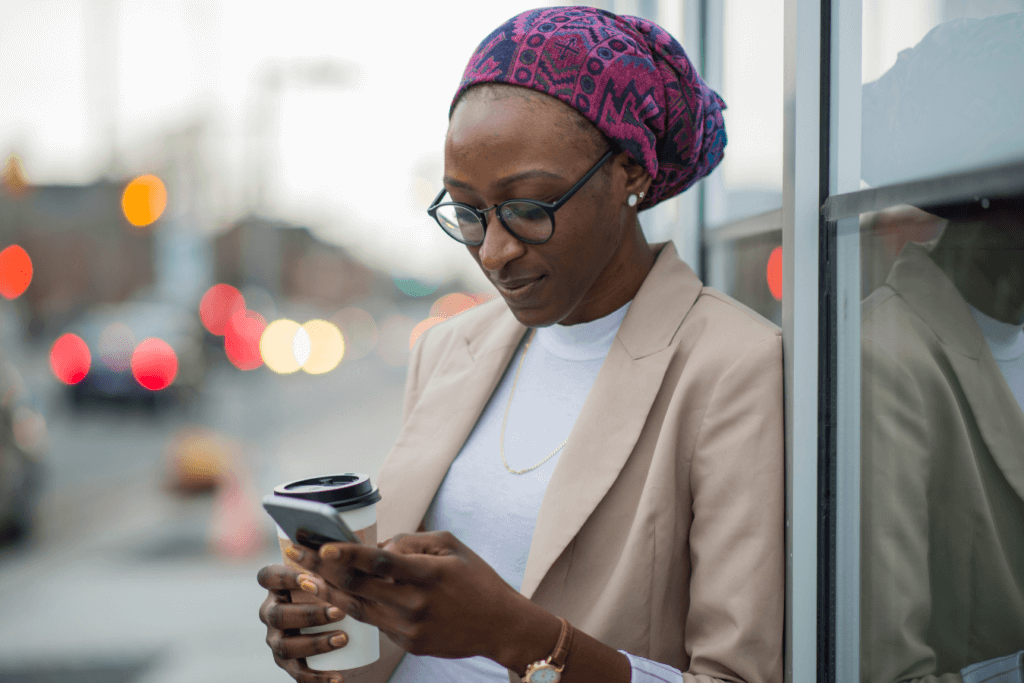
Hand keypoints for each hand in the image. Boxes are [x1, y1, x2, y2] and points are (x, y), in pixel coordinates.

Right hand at [256, 563, 354, 682]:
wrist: (335, 617)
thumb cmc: (338, 584)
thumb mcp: (336, 569)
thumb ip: (342, 556)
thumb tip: (368, 542)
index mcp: (277, 585)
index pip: (268, 576)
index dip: (285, 576)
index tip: (311, 576)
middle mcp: (270, 611)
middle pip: (277, 614)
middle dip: (309, 612)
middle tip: (340, 610)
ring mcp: (276, 638)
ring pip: (285, 645)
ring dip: (314, 642)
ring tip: (344, 638)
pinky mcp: (288, 662)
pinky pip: (298, 673)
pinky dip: (317, 677)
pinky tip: (338, 678)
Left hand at [286, 531, 531, 662]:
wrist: (500, 625)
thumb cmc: (477, 578)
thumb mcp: (452, 547)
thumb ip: (413, 542)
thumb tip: (378, 548)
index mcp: (429, 574)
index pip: (381, 563)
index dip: (349, 555)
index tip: (322, 546)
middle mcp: (416, 603)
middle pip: (358, 587)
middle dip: (321, 569)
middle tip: (294, 552)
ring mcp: (410, 628)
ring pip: (357, 608)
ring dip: (327, 590)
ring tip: (302, 574)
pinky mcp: (408, 644)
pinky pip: (375, 621)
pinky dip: (356, 605)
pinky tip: (336, 593)